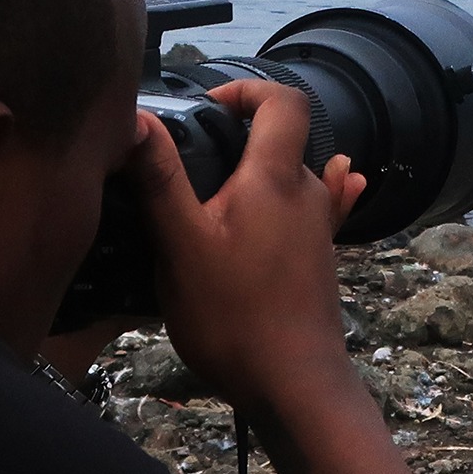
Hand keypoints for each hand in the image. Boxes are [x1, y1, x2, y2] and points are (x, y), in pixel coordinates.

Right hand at [127, 80, 365, 408]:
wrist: (293, 384)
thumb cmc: (233, 316)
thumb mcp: (181, 245)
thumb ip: (161, 180)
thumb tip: (137, 118)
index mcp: (275, 178)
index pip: (282, 100)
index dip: (248, 89)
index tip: (209, 106)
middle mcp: (308, 193)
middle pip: (284, 138)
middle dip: (240, 136)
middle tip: (191, 159)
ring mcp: (320, 227)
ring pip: (294, 176)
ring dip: (262, 171)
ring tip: (218, 190)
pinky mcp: (322, 258)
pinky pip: (321, 207)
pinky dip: (317, 187)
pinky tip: (335, 180)